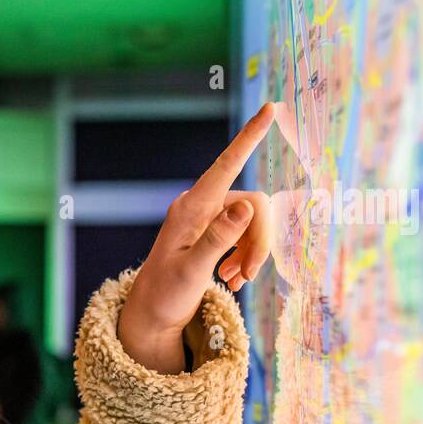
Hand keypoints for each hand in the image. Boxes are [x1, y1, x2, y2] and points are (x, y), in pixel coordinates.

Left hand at [118, 102, 278, 372]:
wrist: (151, 315)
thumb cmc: (165, 295)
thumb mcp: (192, 272)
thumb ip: (218, 240)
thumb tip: (245, 208)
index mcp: (191, 208)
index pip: (226, 164)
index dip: (250, 137)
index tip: (271, 108)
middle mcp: (200, 206)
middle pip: (254, 206)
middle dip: (260, 242)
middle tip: (249, 276)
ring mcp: (208, 218)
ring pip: (255, 223)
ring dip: (254, 254)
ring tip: (238, 282)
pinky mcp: (214, 232)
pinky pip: (247, 234)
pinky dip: (247, 257)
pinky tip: (234, 279)